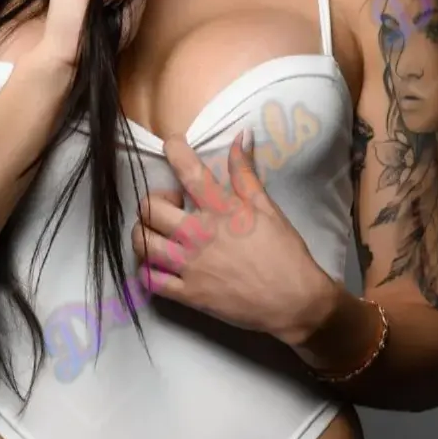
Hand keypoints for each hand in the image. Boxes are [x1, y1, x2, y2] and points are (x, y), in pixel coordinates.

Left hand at [130, 131, 339, 345]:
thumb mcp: (268, 208)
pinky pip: (150, 280)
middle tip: (169, 205)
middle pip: (150, 208)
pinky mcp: (189, 294)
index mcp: (222, 211)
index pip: (189, 172)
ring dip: (143, 233)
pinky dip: (146, 270)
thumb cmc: (285, 253)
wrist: (295, 301)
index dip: (174, 150)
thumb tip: (242, 136)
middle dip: (152, 200)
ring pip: (142, 243)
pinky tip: (158, 264)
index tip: (171, 145)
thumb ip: (246, 174)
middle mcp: (199, 235)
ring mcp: (191, 266)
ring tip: (157, 233)